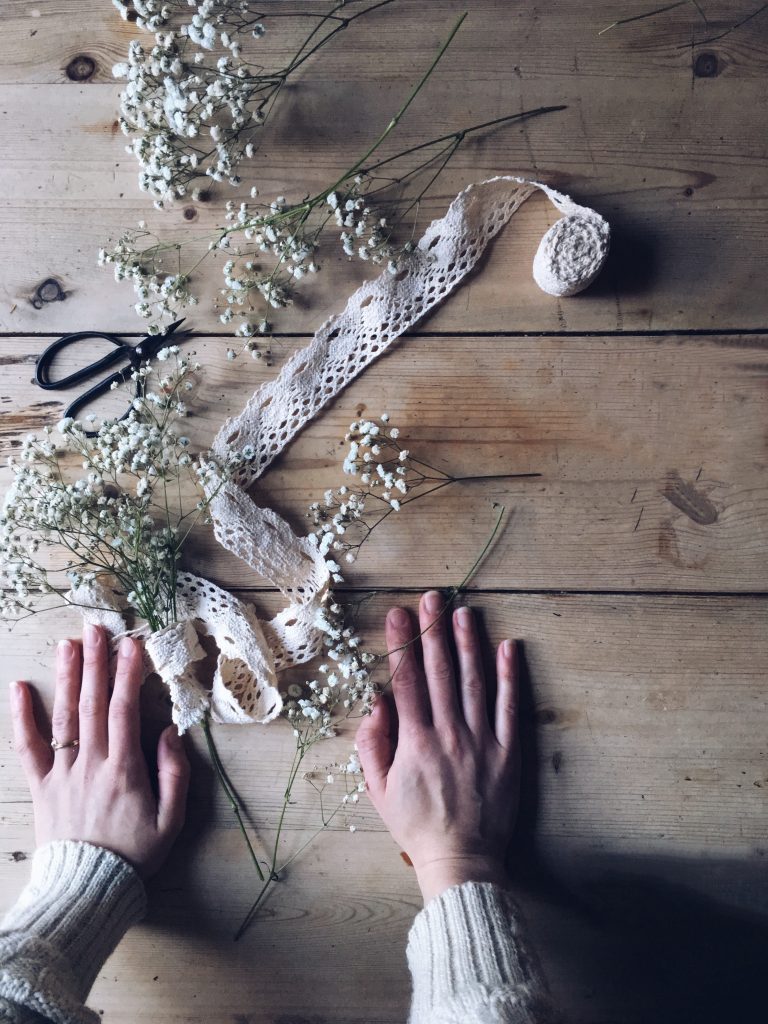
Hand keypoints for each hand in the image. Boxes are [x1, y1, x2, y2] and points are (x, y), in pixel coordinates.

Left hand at [10, 624, 189, 877]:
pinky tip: (19, 688)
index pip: (125, 711)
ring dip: (67, 678)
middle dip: (97, 663)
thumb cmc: (135, 855)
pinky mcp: (41, 787)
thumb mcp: (171, 820)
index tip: (132, 644)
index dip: (128, 675)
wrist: (88, 890)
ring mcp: (62, 774)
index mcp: (124, 770)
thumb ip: (174, 774)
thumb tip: (168, 732)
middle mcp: (90, 764)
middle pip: (92, 704)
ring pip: (64, 717)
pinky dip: (22, 717)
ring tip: (69, 644)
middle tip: (98, 628)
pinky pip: (27, 748)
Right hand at [356, 590, 519, 903]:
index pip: (406, 681)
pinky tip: (508, 648)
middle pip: (440, 672)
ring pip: (474, 682)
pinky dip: (509, 677)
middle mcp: (448, 733)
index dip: (400, 644)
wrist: (461, 860)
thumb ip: (372, 745)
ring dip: (468, 643)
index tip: (397, 613)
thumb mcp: (378, 790)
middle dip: (433, 631)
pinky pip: (509, 708)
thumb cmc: (416, 826)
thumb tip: (377, 703)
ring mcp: (481, 741)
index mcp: (415, 741)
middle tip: (431, 598)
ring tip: (464, 612)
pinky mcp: (508, 752)